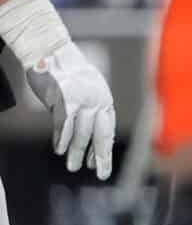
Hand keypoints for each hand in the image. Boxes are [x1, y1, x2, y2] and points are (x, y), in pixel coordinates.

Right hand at [24, 41, 113, 177]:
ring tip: (73, 167)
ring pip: (82, 132)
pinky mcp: (66, 98)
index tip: (101, 163)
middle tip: (101, 174)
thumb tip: (85, 133)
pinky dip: (62, 138)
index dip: (104, 147)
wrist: (51, 51)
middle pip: (101, 134)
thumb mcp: (83, 91)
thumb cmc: (64, 72)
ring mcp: (83, 100)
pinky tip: (60, 150)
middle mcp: (98, 100)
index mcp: (104, 99)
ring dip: (77, 152)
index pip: (107, 128)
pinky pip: (64, 124)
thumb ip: (86, 110)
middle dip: (101, 156)